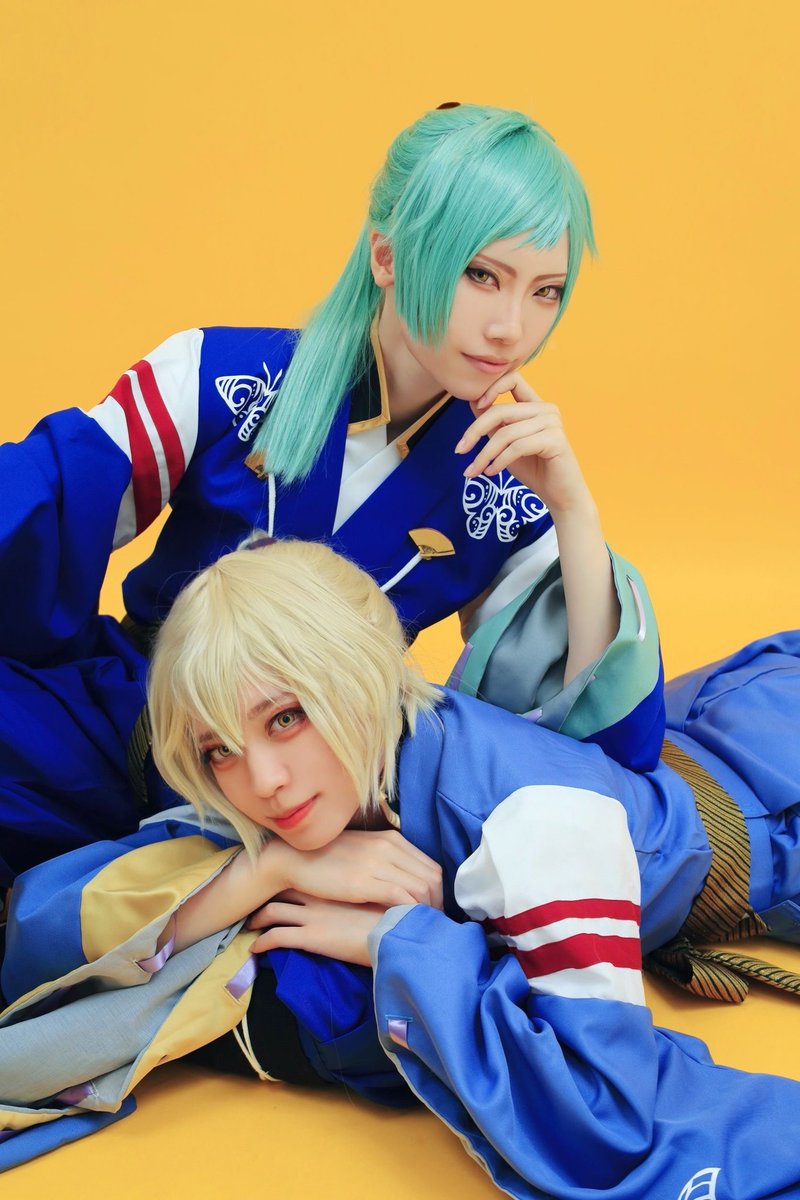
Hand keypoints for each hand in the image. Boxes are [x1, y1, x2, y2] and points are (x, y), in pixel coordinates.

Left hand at [248, 889, 385, 965]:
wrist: (394, 934)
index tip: (282, 880)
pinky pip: (275, 938)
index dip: (292, 877)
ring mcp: (312, 915)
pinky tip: (255, 949)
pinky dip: (261, 943)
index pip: (305, 874)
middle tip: (258, 898)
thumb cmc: (395, 918)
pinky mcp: (309, 937)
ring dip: (258, 918)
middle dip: (268, 893)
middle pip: (284, 888)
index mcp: (336, 885)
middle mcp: (320, 896)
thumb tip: (368, 895)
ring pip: (273, 911)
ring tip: (250, 924)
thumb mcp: (384, 899)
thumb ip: (372, 894)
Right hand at [265, 828, 442, 909]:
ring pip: (422, 888)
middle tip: (431, 922)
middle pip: (432, 878)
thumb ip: (387, 860)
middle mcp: (389, 847)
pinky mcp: (364, 882)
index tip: (433, 910)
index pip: (431, 866)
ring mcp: (377, 863)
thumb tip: (409, 880)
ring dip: (427, 911)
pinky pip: (401, 897)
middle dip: (437, 903)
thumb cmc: (328, 859)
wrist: (294, 859)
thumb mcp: (364, 851)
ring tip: (420, 927)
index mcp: (391, 839)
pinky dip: (410, 912)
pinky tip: (405, 923)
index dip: (438, 892)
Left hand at [454, 371, 590, 515]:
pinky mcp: (555, 440)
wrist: (559, 495)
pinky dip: (499, 461)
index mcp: (536, 405)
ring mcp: (552, 423)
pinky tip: (491, 473)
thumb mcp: (506, 443)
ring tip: (473, 471)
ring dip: (485, 455)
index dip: (491, 388)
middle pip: (501, 410)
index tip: (476, 407)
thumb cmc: (533, 469)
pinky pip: (517, 447)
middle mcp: (547, 409)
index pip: (513, 379)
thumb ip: (493, 424)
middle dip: (475, 431)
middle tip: (460, 450)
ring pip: (506, 433)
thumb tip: (472, 401)